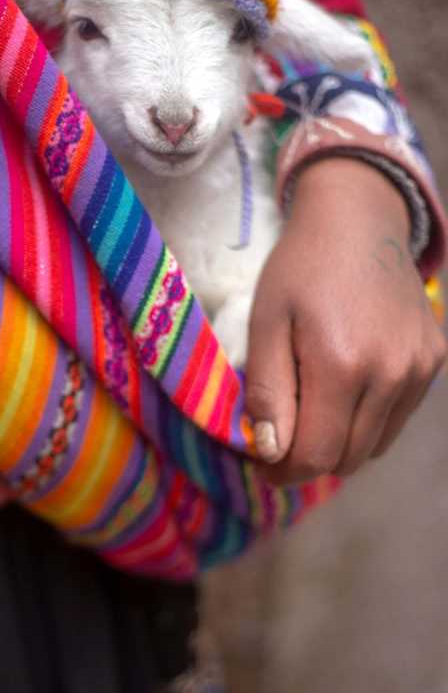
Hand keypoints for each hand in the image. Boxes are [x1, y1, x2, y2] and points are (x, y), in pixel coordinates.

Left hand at [245, 158, 446, 483]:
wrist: (360, 219)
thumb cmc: (300, 269)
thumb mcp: (267, 324)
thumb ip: (268, 391)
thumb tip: (271, 451)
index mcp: (343, 365)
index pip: (316, 456)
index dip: (284, 472)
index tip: (262, 466)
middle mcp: (391, 374)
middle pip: (347, 459)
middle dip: (308, 461)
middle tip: (279, 444)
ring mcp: (419, 370)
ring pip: (375, 445)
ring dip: (339, 444)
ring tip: (309, 414)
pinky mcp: (433, 361)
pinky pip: (396, 417)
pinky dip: (367, 421)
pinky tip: (343, 391)